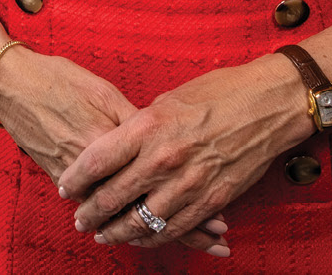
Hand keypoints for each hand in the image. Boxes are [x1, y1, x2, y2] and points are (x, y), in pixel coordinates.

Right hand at [0, 48, 229, 257]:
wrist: (11, 85)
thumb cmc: (58, 79)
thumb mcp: (102, 91)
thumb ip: (134, 120)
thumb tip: (166, 135)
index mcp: (114, 142)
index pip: (159, 182)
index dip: (192, 201)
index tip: (220, 217)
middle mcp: (100, 169)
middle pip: (147, 207)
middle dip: (185, 227)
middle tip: (217, 240)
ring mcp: (80, 180)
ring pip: (126, 216)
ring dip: (162, 232)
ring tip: (196, 243)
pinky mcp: (63, 180)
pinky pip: (102, 210)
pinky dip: (125, 223)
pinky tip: (142, 233)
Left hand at [58, 55, 308, 251]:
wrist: (265, 104)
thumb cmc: (217, 92)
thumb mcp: (167, 100)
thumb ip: (140, 126)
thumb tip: (119, 144)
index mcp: (148, 126)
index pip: (98, 159)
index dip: (77, 177)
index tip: (65, 186)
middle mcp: (164, 158)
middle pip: (114, 196)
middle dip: (92, 212)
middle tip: (79, 219)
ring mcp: (188, 183)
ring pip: (142, 221)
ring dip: (119, 232)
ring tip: (104, 236)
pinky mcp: (211, 200)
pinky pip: (175, 228)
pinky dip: (155, 237)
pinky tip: (142, 239)